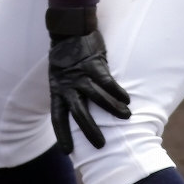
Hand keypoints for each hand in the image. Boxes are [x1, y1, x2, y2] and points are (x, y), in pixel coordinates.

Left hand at [48, 29, 131, 153]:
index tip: (67, 152)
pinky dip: (117, 91)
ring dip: (111, 108)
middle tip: (100, 145)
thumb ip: (69, 94)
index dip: (62, 134)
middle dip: (88, 129)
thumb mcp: (60, 78)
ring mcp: (79, 73)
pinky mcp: (92, 62)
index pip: (57, 116)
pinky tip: (127, 100)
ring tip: (125, 117)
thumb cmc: (67, 59)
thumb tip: (81, 116)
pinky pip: (106, 80)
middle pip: (77, 111)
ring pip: (95, 96)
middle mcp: (67, 84)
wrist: (68, 30)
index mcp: (57, 90)